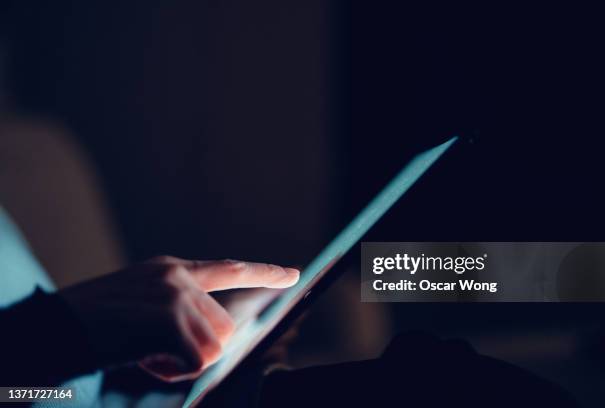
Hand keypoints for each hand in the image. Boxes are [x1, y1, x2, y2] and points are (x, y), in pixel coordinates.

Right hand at [59, 256, 299, 381]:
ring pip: (215, 345)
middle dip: (201, 349)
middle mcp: (178, 276)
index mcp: (172, 270)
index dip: (264, 272)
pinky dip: (174, 372)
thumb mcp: (141, 306)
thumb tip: (213, 342)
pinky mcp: (166, 316)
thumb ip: (179, 311)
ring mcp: (173, 293)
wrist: (51, 327)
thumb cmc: (96, 324)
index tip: (293, 275)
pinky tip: (145, 363)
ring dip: (185, 362)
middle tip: (159, 354)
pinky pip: (198, 359)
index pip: (228, 268)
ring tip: (148, 355)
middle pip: (225, 326)